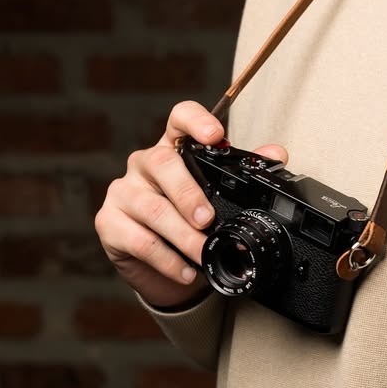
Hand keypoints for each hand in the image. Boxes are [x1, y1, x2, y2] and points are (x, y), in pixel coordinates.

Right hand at [94, 100, 288, 309]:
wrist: (161, 261)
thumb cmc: (190, 215)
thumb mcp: (217, 192)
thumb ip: (244, 170)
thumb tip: (277, 154)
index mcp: (173, 147)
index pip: (179, 118)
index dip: (196, 121)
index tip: (215, 135)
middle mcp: (145, 162)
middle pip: (162, 163)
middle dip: (188, 193)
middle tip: (207, 219)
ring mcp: (124, 190)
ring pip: (151, 208)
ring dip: (181, 235)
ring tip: (202, 252)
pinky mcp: (109, 222)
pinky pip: (138, 240)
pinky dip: (166, 259)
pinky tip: (185, 269)